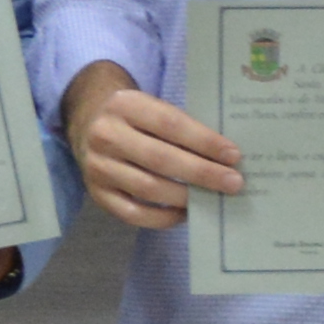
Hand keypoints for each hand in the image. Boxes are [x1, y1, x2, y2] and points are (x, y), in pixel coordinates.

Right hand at [60, 63, 241, 229]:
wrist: (89, 124)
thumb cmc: (137, 118)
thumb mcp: (153, 107)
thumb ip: (183, 126)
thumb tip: (226, 157)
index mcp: (125, 105)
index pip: (170, 124)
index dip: (204, 141)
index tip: (234, 155)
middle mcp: (106, 135)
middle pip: (160, 159)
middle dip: (202, 173)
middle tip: (233, 183)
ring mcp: (97, 166)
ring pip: (147, 188)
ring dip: (185, 197)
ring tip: (213, 199)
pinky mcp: (97, 193)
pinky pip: (132, 213)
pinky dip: (162, 218)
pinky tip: (184, 213)